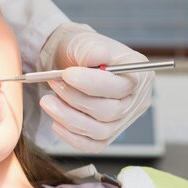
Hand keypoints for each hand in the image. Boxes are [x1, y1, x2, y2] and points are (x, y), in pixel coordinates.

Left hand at [38, 23, 153, 152]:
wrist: (69, 65)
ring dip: (69, 117)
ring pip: (100, 131)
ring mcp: (122, 121)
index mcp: (139, 74)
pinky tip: (55, 121)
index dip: (93, 83)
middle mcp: (136, 101)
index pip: (122, 86)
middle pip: (111, 111)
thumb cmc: (81, 53)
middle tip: (53, 84)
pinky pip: (92, 146)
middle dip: (76, 99)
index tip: (67, 74)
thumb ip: (91, 49)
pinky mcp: (106, 136)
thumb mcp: (85, 42)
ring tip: (48, 101)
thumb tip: (98, 57)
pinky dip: (71, 136)